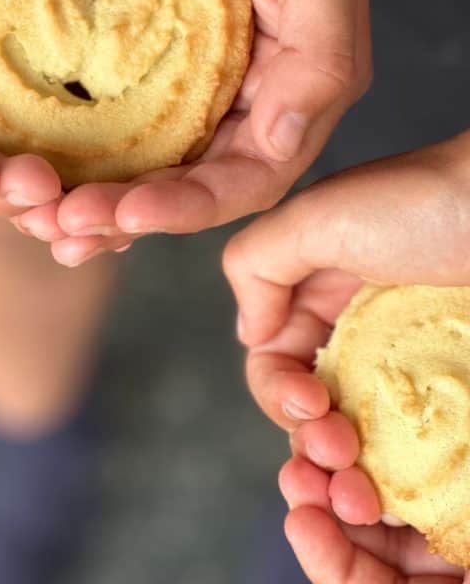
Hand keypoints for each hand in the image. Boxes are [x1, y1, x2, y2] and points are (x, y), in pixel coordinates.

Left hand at [53, 0, 370, 259]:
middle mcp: (242, 89)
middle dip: (124, 209)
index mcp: (293, 88)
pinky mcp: (140, 34)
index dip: (186, 209)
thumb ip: (315, 63)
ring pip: (136, 149)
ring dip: (89, 181)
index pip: (242, 180)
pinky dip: (70, 129)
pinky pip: (103, 98)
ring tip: (33, 203)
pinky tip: (22, 146)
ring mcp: (188, 63)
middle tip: (61, 226)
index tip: (124, 212)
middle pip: (182, 179)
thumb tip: (281, 147)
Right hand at [223, 130, 469, 582]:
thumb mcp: (316, 215)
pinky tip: (399, 490)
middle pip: (313, 408)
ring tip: (365, 495)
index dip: (278, 392)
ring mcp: (406, 361)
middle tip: (339, 458)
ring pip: (360, 434)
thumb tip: (249, 334)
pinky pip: (416, 439)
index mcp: (317, 289)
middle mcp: (357, 328)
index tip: (309, 404)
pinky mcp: (450, 383)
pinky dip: (398, 472)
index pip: (274, 361)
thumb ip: (256, 262)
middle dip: (311, 444)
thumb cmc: (420, 204)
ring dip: (348, 475)